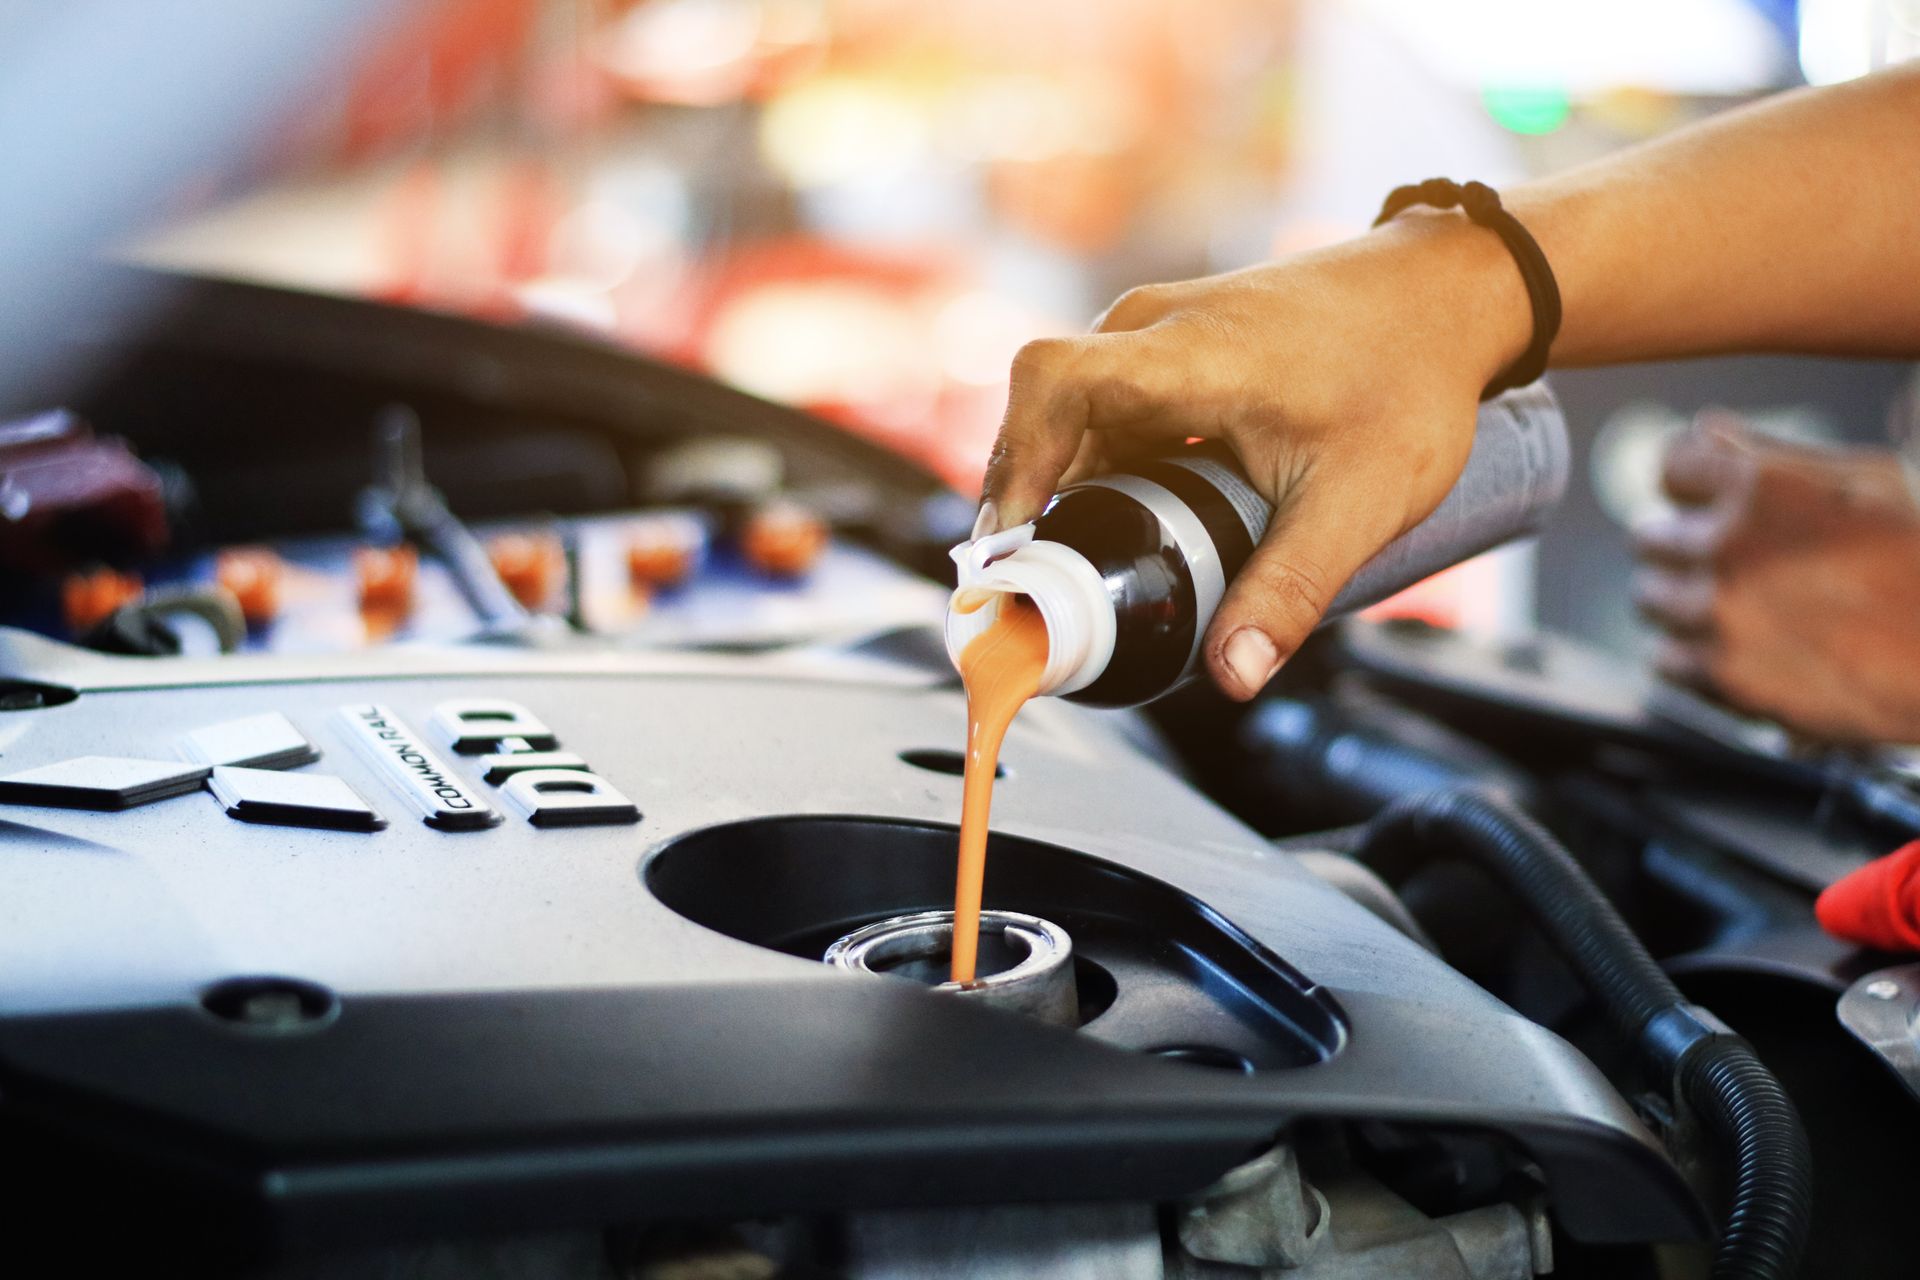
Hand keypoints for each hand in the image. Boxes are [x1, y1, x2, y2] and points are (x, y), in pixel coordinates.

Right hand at [976, 213, 1530, 699]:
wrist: (1448, 293)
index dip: (1012, 462)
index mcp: (1186, 355)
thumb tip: (1233, 676)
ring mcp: (1155, 334)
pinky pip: (1101, 410)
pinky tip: (1126, 527)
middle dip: (1031, 506)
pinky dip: (1096, 470)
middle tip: (1037, 597)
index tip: (1009, 545)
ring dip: (1065, 492)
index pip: (1053, 382)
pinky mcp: (1166, 349)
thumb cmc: (1410, 375)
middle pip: (1043, 413)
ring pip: (1069, 416)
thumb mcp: (1360, 500)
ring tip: (1081, 575)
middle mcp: (1152, 330)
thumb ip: (1290, 590)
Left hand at [1634, 413, 1919, 743]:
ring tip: (1748, 610)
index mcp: (1762, 483)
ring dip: (1684, 602)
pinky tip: (1746, 652)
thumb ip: (1776, 453)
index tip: (1709, 503)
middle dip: (1683, 547)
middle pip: (1648, 536)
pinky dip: (1694, 658)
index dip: (1693, 485)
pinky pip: (1665, 659)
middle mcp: (1730, 544)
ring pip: (1649, 599)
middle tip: (1735, 565)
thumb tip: (1705, 428)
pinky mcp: (1722, 676)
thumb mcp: (1872, 480)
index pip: (1670, 464)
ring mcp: (1720, 612)